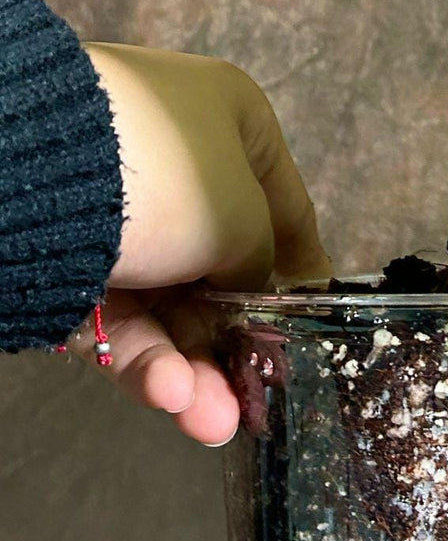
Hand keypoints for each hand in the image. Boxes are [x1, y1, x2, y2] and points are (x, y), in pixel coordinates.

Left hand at [74, 46, 329, 446]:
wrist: (33, 175)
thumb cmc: (170, 180)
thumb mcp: (243, 221)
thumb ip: (263, 263)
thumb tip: (246, 291)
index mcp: (227, 119)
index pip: (283, 203)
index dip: (303, 267)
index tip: (320, 322)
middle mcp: (173, 161)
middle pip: (220, 265)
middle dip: (237, 341)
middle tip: (257, 399)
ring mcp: (114, 210)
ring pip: (166, 302)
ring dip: (194, 366)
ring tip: (212, 422)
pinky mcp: (63, 256)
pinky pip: (115, 313)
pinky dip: (143, 357)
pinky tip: (168, 395)